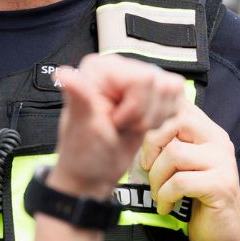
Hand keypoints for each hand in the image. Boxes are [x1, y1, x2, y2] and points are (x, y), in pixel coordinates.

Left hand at [52, 54, 186, 197]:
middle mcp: (119, 67)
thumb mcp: (82, 124)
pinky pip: (177, 98)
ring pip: (171, 91)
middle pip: (160, 84)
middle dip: (144, 115)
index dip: (134, 108)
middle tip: (121, 126)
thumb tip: (62, 73)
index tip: (114, 121)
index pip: (144, 78)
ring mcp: (137, 78)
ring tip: (128, 126)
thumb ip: (78, 95)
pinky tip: (140, 125)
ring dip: (153, 118)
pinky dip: (162, 119)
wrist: (94, 172)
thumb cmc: (84, 152)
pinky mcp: (151, 91)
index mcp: (100, 68)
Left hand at [142, 104, 239, 240]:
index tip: (144, 148)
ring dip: (156, 177)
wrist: (224, 237)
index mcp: (209, 132)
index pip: (178, 106)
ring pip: (173, 153)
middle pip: (176, 120)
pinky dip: (165, 196)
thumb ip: (170, 144)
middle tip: (146, 166)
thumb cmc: (197, 201)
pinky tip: (166, 207)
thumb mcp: (182, 166)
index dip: (153, 120)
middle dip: (151, 143)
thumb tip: (135, 128)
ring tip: (157, 193)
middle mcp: (219, 141)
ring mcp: (223, 163)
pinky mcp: (221, 186)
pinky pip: (179, 182)